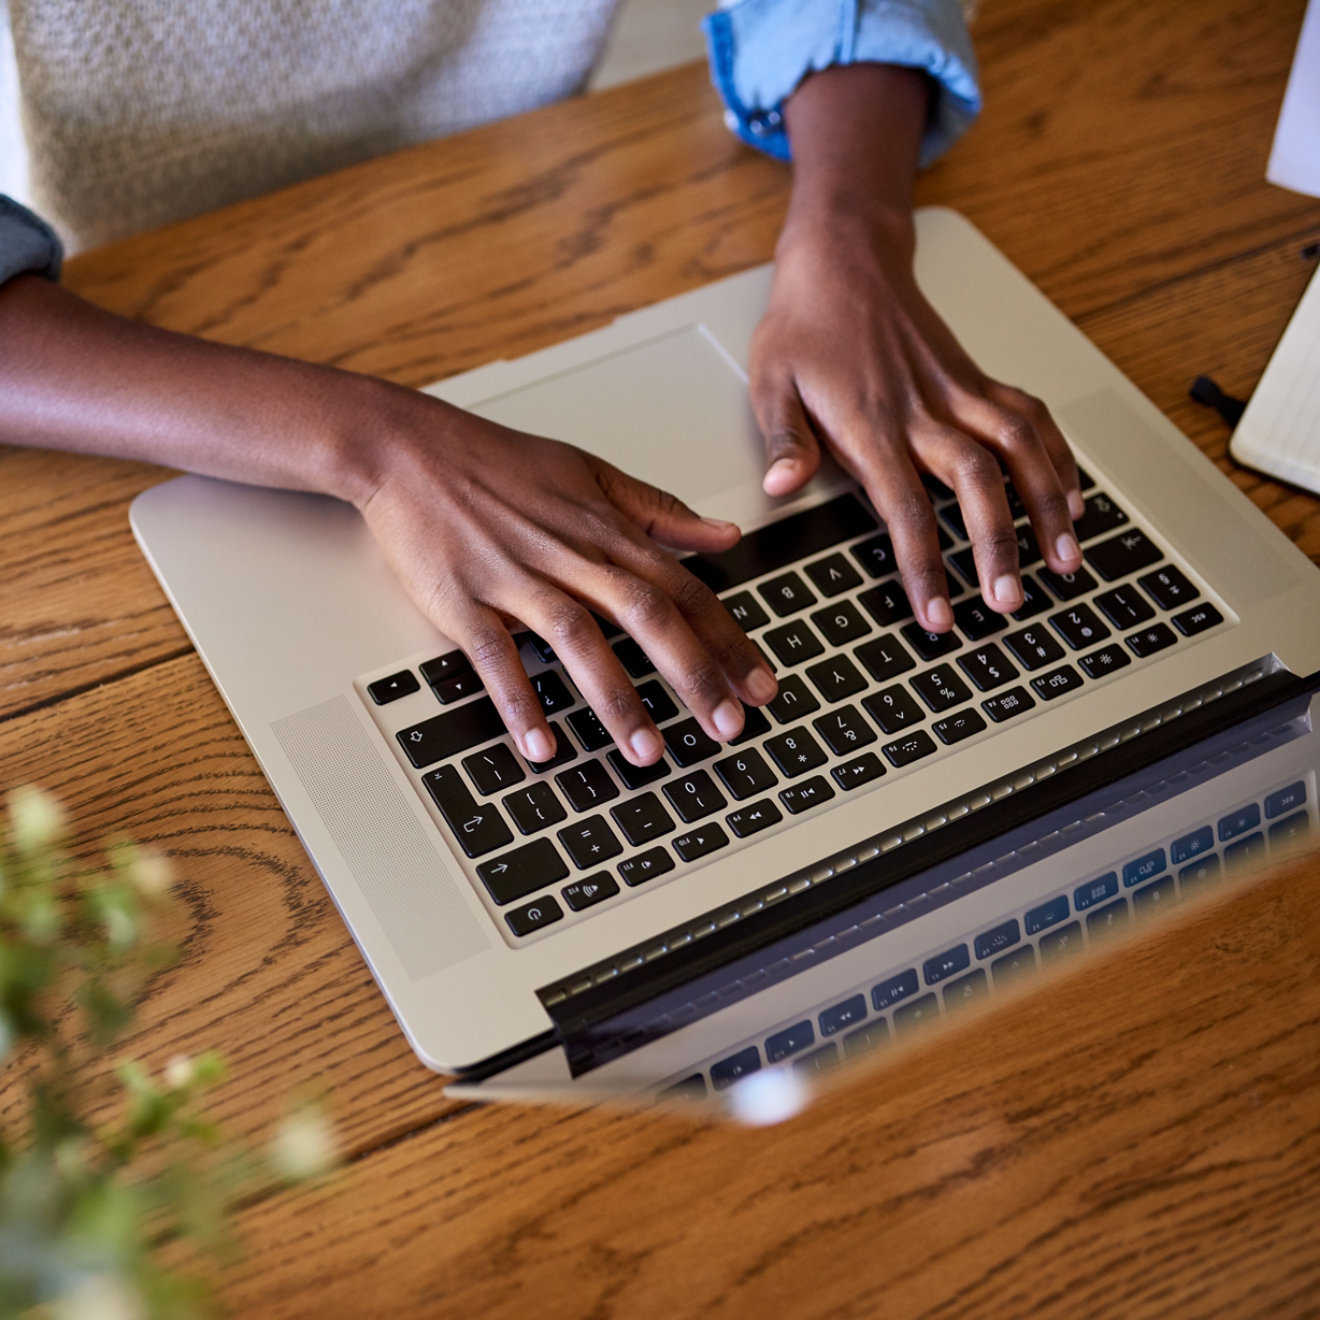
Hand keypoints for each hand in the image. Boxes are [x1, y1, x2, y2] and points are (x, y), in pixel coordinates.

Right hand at [352, 389, 778, 764]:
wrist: (410, 449)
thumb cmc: (499, 464)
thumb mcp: (592, 476)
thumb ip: (660, 512)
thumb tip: (724, 535)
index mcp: (606, 529)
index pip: (683, 589)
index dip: (727, 640)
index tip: (760, 685)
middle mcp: (569, 554)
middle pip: (646, 616)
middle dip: (693, 674)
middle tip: (729, 727)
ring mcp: (515, 578)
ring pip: (578, 639)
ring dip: (617, 700)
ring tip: (648, 753)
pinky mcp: (464, 601)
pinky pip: (496, 657)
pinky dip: (518, 702)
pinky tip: (542, 746)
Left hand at [749, 209, 1084, 633]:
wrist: (843, 259)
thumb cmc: (803, 326)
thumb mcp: (769, 381)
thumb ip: (783, 439)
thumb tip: (780, 488)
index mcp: (869, 423)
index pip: (904, 507)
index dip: (924, 565)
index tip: (938, 615)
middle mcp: (923, 409)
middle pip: (974, 482)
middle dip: (998, 545)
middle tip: (1010, 600)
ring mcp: (958, 390)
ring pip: (1018, 447)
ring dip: (1045, 505)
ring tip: (1065, 560)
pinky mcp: (976, 378)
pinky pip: (1029, 416)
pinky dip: (1056, 456)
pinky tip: (1070, 498)